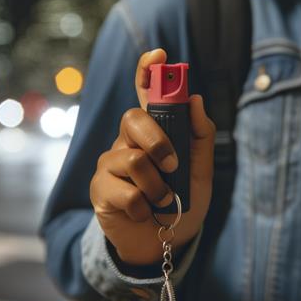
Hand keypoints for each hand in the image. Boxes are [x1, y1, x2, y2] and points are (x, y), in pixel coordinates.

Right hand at [89, 48, 215, 265]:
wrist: (163, 245)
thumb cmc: (181, 204)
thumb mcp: (201, 172)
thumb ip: (200, 137)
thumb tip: (196, 100)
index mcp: (153, 132)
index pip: (145, 93)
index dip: (148, 71)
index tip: (158, 54)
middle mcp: (127, 141)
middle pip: (132, 119)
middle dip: (157, 141)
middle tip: (173, 166)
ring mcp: (109, 164)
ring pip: (132, 159)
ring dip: (157, 186)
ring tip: (163, 201)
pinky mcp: (99, 189)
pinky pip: (124, 190)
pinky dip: (144, 206)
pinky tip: (145, 213)